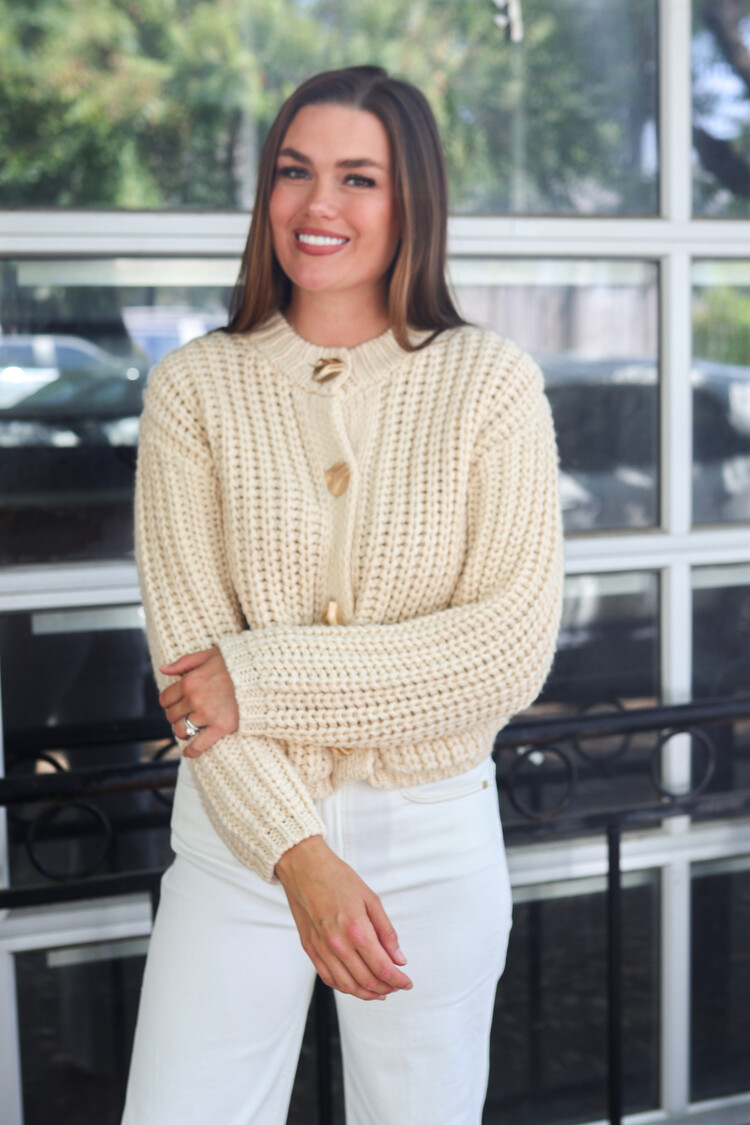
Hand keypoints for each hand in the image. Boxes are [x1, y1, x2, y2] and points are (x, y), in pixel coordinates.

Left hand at [158, 646, 238, 757]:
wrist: (261, 675)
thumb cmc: (235, 663)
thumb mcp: (209, 655)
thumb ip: (184, 662)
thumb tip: (163, 669)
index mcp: (189, 681)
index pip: (165, 699)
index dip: (169, 702)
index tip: (176, 704)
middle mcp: (194, 699)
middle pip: (171, 715)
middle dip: (176, 716)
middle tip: (186, 715)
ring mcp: (207, 714)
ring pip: (181, 730)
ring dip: (182, 731)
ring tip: (190, 728)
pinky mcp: (221, 726)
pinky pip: (199, 745)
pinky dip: (192, 751)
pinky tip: (189, 753)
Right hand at [276, 836, 412, 1001]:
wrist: (304, 867)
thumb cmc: (338, 878)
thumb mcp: (371, 899)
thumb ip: (386, 932)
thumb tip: (399, 959)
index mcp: (357, 929)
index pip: (382, 967)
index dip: (398, 980)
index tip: (407, 983)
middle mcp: (338, 943)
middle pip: (366, 980)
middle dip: (386, 988)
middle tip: (396, 986)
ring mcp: (322, 948)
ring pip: (347, 985)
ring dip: (366, 993)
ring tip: (379, 991)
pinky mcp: (310, 949)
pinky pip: (328, 978)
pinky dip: (344, 987)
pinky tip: (356, 985)